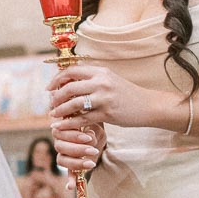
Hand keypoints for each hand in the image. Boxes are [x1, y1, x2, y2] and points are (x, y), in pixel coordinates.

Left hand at [48, 64, 168, 129]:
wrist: (149, 105)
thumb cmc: (127, 94)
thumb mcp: (109, 80)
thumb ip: (91, 79)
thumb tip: (66, 82)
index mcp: (100, 71)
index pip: (71, 71)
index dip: (57, 79)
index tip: (49, 88)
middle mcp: (101, 82)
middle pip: (69, 87)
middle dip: (56, 97)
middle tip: (50, 104)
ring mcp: (104, 98)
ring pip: (73, 104)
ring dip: (60, 110)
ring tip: (54, 115)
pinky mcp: (107, 113)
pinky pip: (82, 118)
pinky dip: (69, 123)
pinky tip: (62, 126)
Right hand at [50, 122, 105, 179]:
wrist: (97, 132)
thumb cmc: (94, 126)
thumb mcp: (95, 126)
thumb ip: (91, 131)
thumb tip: (89, 137)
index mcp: (61, 129)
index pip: (60, 133)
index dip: (73, 136)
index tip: (88, 138)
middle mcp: (59, 142)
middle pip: (59, 147)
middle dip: (77, 150)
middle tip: (93, 150)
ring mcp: (63, 155)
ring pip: (62, 160)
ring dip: (76, 163)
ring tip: (91, 164)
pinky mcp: (71, 166)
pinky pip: (68, 173)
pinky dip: (70, 180)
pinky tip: (70, 187)